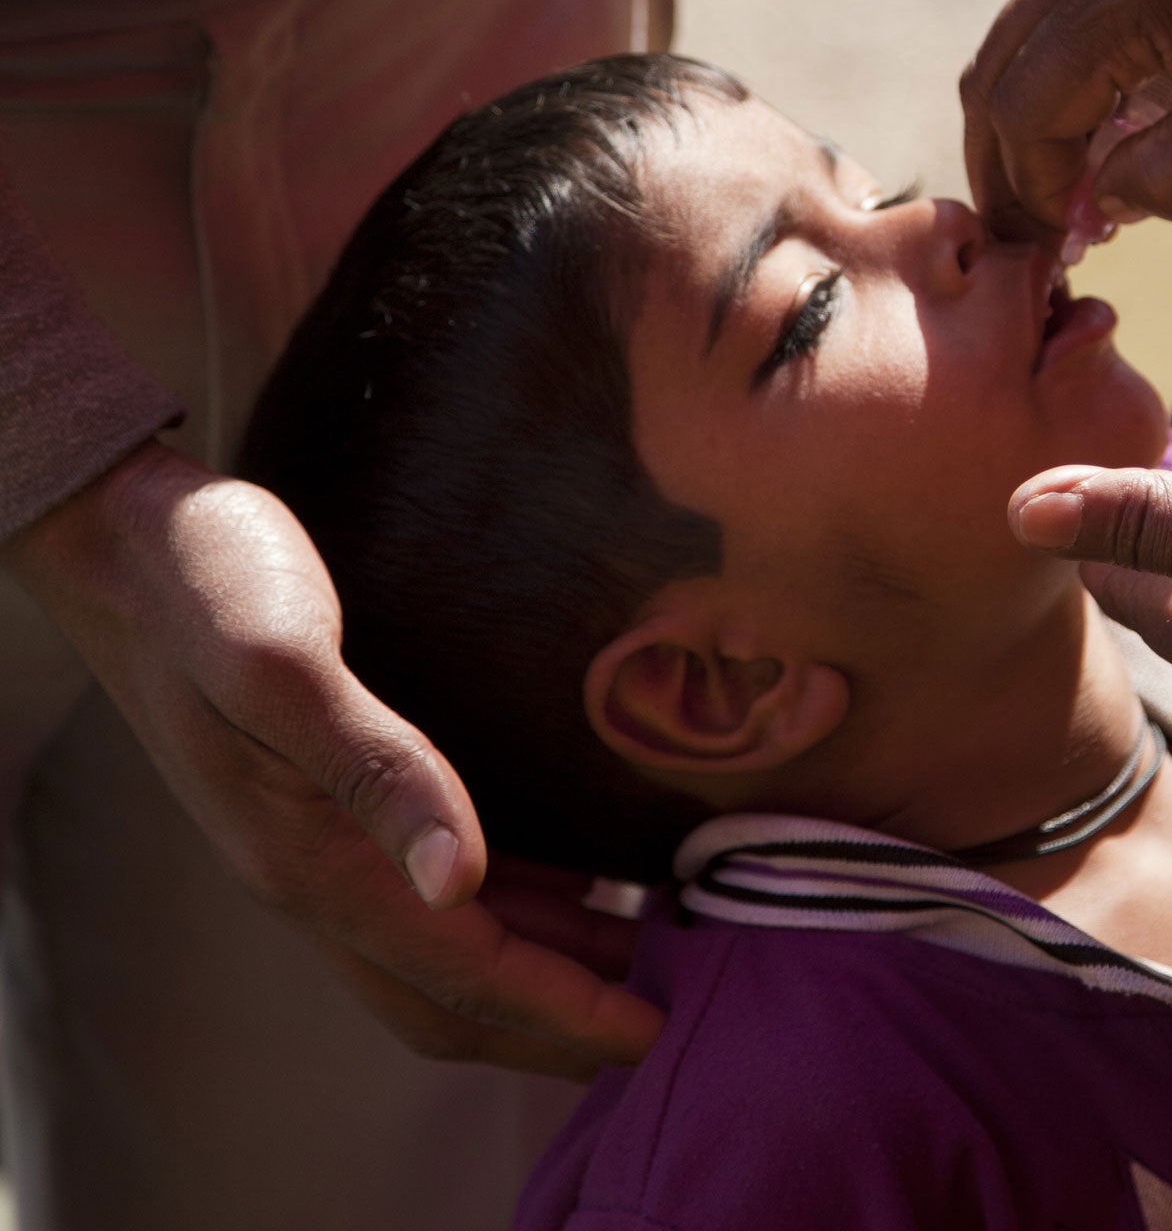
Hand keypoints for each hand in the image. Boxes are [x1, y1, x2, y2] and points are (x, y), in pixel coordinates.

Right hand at [2, 442, 663, 1078]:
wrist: (118, 533)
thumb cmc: (205, 578)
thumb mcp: (282, 660)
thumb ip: (375, 768)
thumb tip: (460, 876)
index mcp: (306, 857)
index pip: (458, 971)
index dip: (559, 1007)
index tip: (651, 1030)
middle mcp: (309, 871)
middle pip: (446, 996)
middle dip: (552, 1024)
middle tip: (660, 1025)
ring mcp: (309, 843)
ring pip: (437, 952)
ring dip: (535, 972)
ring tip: (636, 961)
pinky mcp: (318, 803)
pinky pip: (422, 897)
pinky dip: (505, 913)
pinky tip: (562, 884)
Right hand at [963, 0, 1171, 237]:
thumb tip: (1103, 206)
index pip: (1021, 116)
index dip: (1037, 197)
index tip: (1070, 252)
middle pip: (993, 80)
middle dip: (1010, 174)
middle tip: (1047, 245)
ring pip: (1013, 50)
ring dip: (1029, 133)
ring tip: (1079, 203)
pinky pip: (1052, 20)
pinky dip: (1058, 88)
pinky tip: (1106, 139)